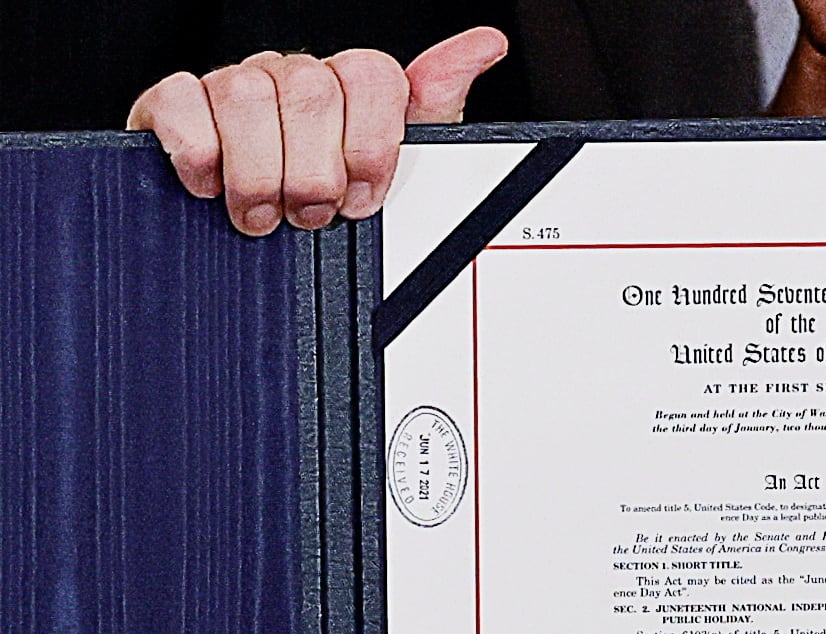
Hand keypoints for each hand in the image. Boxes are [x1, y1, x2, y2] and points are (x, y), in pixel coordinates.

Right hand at [126, 27, 507, 236]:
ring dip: (258, 173)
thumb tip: (485, 44)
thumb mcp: (396, 166)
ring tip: (263, 214)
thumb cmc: (325, 199)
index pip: (372, 75)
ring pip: (245, 96)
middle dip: (315, 171)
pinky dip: (198, 153)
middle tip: (311, 214)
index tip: (363, 197)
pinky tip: (210, 185)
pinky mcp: (171, 103)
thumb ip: (438, 108)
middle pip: (310, 90)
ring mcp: (230, 84)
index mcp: (345, 86)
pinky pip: (179, 102)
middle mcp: (290, 77)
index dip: (371, 143)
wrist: (235, 228)